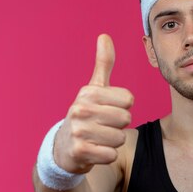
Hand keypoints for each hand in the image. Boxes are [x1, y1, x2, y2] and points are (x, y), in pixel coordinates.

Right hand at [53, 34, 133, 173]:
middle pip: (126, 119)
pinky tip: (94, 151)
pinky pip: (111, 154)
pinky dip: (107, 155)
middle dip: (118, 126)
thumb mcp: (94, 89)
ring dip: (113, 142)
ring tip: (98, 138)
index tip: (107, 110)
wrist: (63, 148)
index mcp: (88, 92)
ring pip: (120, 138)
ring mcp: (78, 130)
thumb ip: (103, 64)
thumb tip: (104, 36)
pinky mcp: (79, 151)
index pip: (129, 100)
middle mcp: (80, 109)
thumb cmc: (86, 115)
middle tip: (103, 126)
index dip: (123, 107)